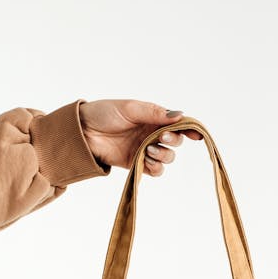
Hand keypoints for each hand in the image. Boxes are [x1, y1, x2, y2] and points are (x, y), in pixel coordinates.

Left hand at [78, 99, 202, 175]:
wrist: (82, 132)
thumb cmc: (103, 114)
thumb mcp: (131, 108)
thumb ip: (155, 112)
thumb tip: (180, 116)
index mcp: (152, 117)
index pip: (176, 123)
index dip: (188, 129)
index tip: (195, 135)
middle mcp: (151, 133)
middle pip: (175, 141)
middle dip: (173, 140)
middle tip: (160, 137)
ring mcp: (144, 149)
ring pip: (167, 157)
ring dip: (163, 155)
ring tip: (148, 149)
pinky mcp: (136, 163)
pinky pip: (155, 170)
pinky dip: (155, 167)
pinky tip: (146, 159)